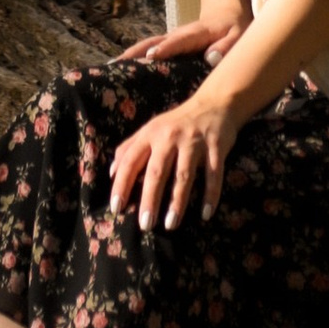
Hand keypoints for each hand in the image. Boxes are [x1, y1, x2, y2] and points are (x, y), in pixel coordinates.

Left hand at [108, 80, 245, 229]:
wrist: (215, 103)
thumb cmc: (177, 122)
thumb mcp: (151, 129)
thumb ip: (130, 148)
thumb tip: (112, 173)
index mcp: (151, 134)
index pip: (130, 161)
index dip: (121, 184)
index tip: (116, 209)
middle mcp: (170, 137)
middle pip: (157, 171)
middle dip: (150, 199)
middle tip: (145, 224)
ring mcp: (194, 141)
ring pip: (184, 175)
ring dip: (177, 202)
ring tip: (170, 225)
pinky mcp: (216, 146)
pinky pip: (213, 175)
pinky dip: (210, 195)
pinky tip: (205, 215)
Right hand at [118, 4, 249, 69]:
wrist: (225, 14)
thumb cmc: (233, 29)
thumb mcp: (238, 36)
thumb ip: (226, 47)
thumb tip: (211, 58)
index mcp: (195, 33)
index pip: (179, 41)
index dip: (166, 48)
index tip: (152, 56)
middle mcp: (177, 35)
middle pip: (152, 42)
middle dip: (135, 53)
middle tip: (116, 66)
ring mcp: (168, 40)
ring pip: (145, 47)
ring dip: (128, 57)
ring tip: (109, 71)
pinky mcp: (165, 47)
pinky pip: (146, 52)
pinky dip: (132, 61)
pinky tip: (118, 74)